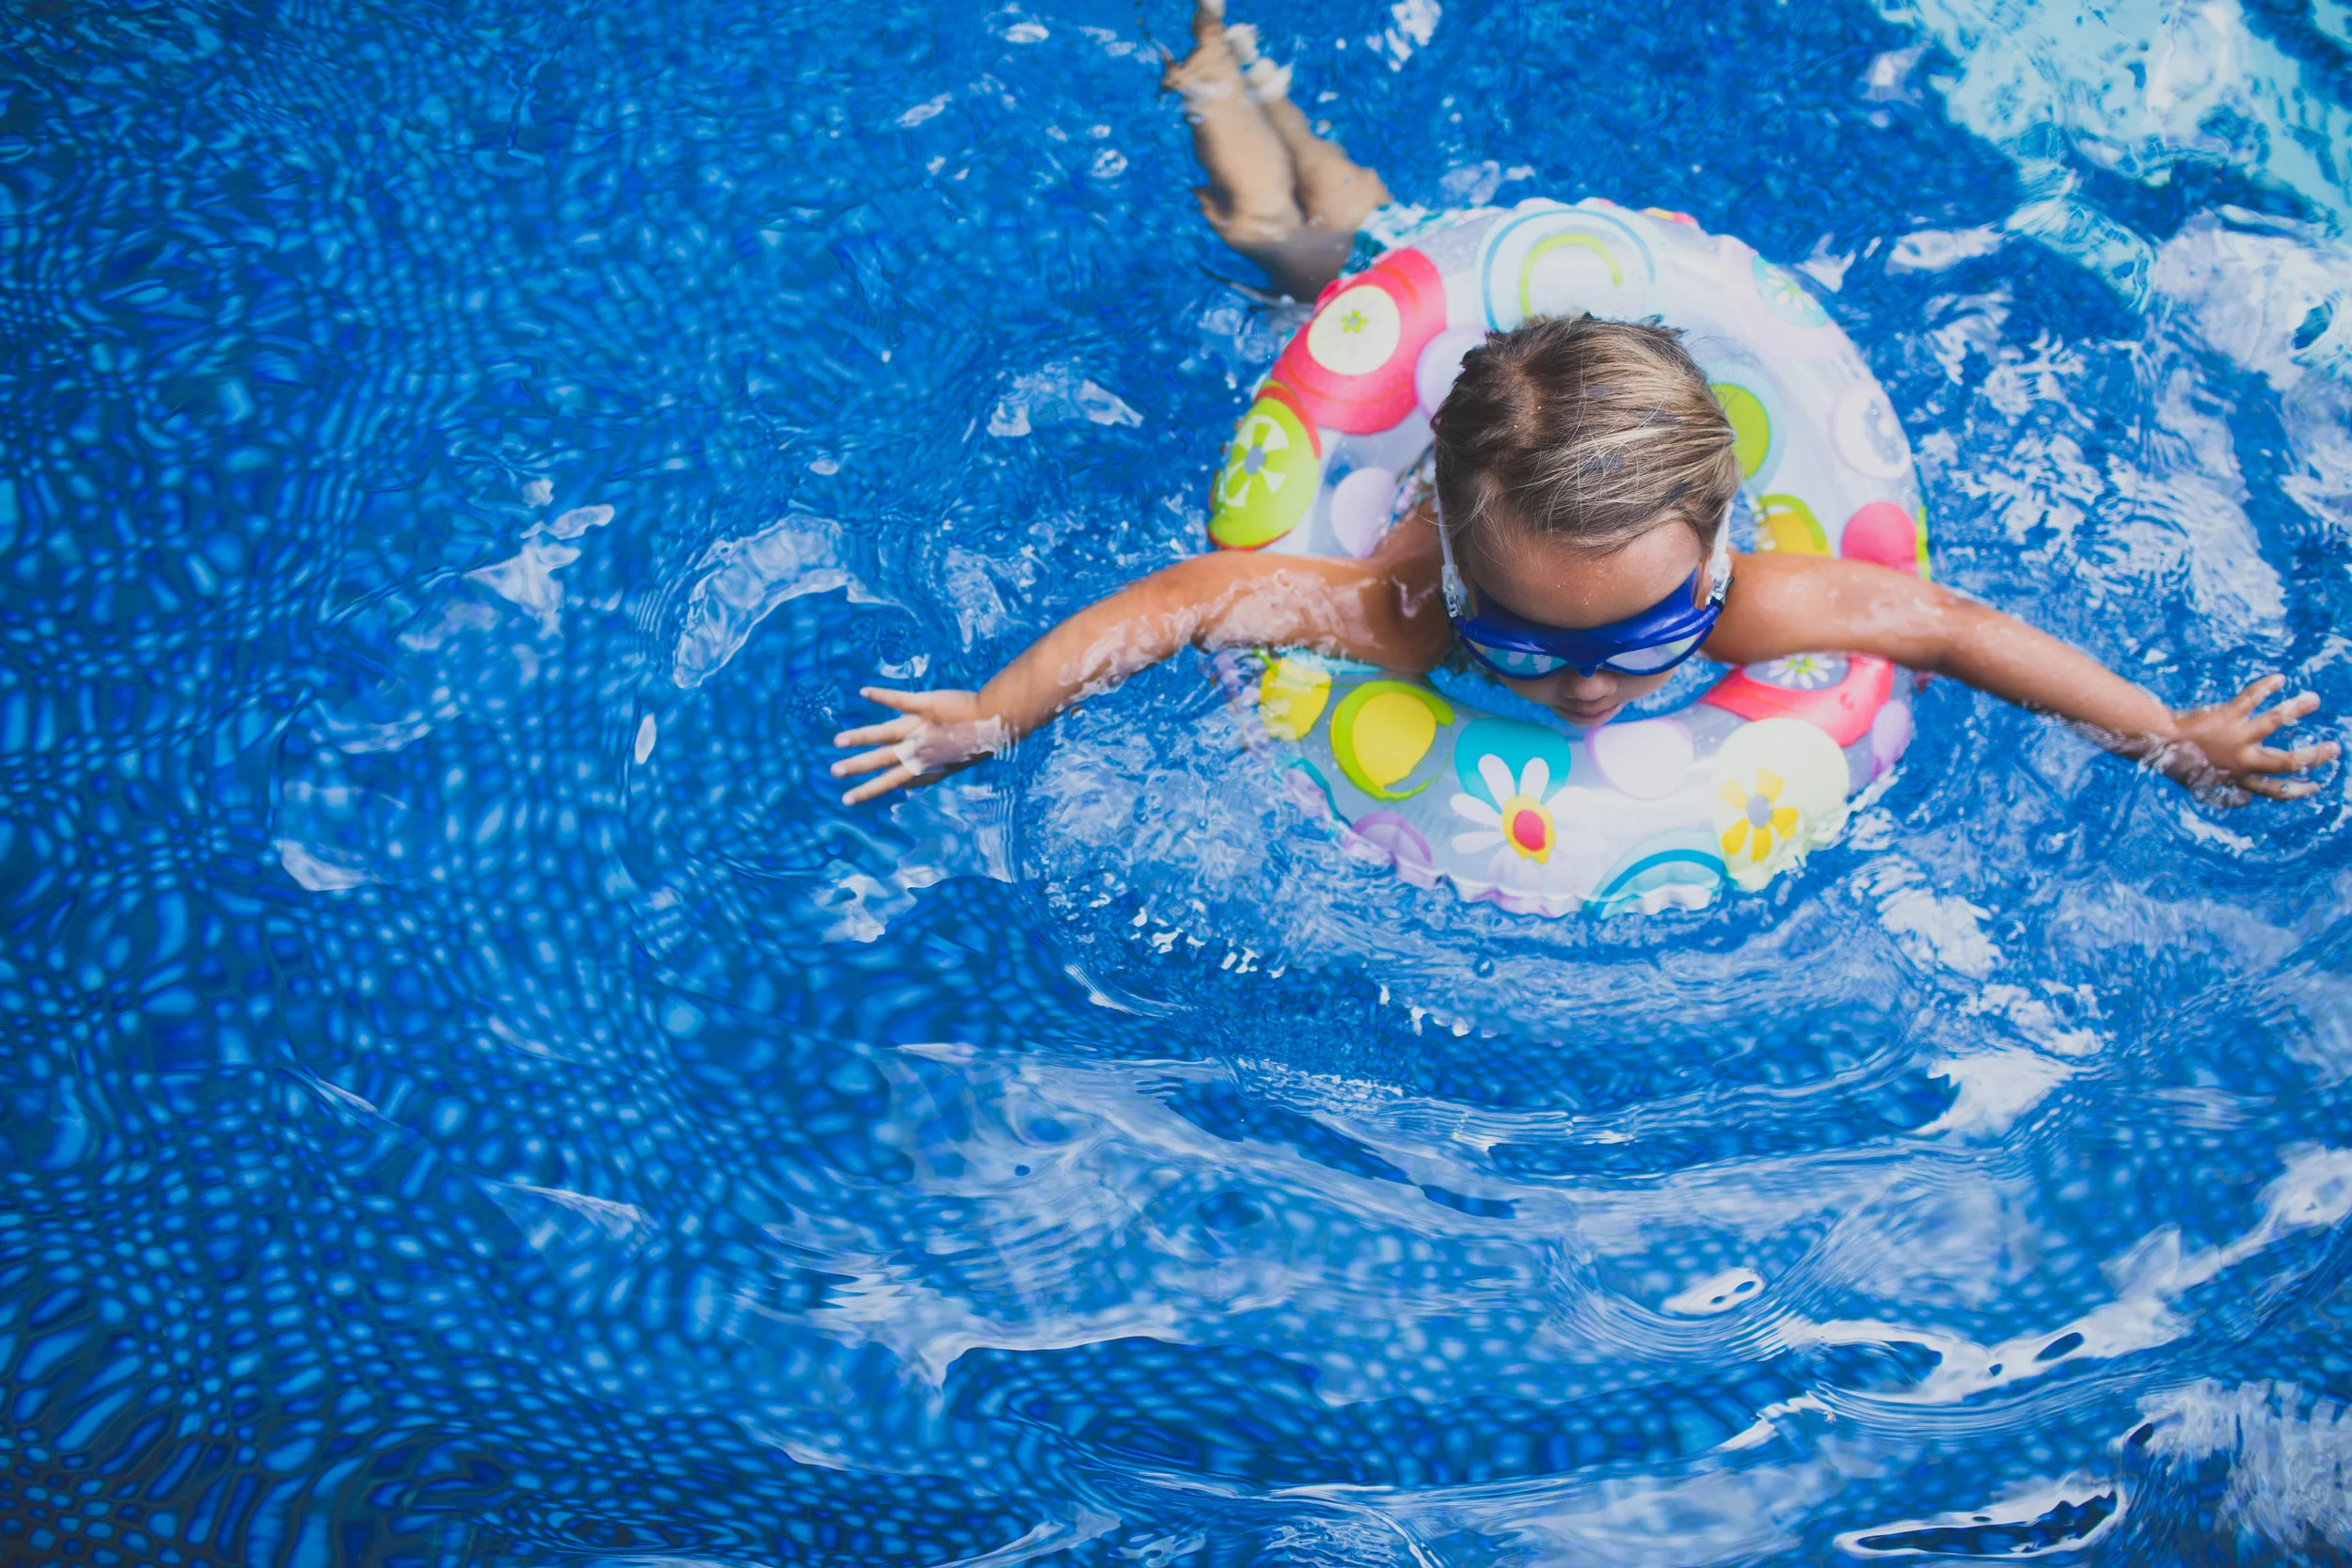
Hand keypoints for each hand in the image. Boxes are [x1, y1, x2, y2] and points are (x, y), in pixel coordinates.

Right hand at [829, 688, 1009, 805]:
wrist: (997, 722)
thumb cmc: (974, 744)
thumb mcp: (950, 767)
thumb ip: (926, 776)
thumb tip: (906, 790)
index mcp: (922, 764)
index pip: (890, 781)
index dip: (870, 790)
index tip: (849, 799)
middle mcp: (917, 747)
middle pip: (881, 759)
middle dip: (857, 767)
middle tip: (834, 772)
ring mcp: (919, 726)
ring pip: (883, 733)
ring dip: (861, 736)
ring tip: (838, 741)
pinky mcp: (924, 704)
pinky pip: (899, 699)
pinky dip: (881, 695)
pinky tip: (863, 692)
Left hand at [2153, 674, 2339, 804]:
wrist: (2156, 742)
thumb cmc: (2178, 762)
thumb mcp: (2202, 785)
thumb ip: (2225, 793)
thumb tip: (2246, 800)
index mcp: (2237, 778)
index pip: (2274, 789)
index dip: (2297, 790)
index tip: (2316, 787)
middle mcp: (2241, 759)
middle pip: (2286, 761)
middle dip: (2313, 756)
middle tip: (2334, 749)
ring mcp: (2235, 736)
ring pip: (2274, 722)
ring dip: (2296, 709)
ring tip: (2314, 699)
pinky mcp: (2226, 715)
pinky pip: (2251, 698)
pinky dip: (2265, 687)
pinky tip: (2279, 678)